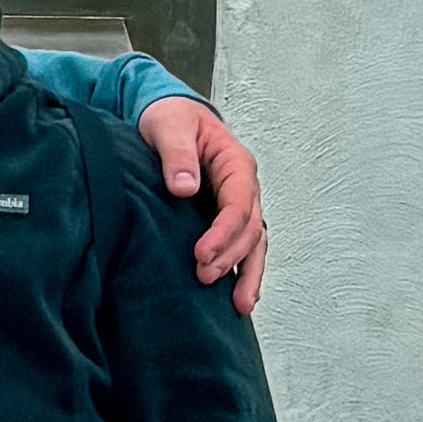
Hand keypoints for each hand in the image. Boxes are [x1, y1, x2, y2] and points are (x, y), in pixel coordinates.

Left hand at [138, 94, 264, 311]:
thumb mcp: (169, 125)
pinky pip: (242, 247)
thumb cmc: (170, 117)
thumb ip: (176, 153)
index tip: (201, 253)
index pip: (238, 203)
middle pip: (250, 229)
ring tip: (238, 306)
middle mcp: (244, 187)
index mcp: (235, 163)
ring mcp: (238, 204)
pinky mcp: (225, 218)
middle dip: (231, 257)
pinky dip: (243, 272)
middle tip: (204, 277)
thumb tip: (185, 188)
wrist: (168, 115)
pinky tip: (238, 298)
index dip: (224, 232)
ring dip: (247, 274)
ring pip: (253, 243)